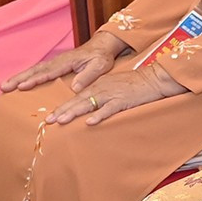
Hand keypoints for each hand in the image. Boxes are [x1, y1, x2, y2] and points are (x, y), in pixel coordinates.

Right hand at [0, 33, 127, 93]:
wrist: (102, 47)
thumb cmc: (101, 57)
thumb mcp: (99, 66)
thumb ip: (87, 76)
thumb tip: (74, 88)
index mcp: (66, 62)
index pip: (48, 72)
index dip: (35, 80)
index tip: (23, 86)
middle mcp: (57, 61)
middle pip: (35, 70)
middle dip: (18, 78)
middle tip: (3, 87)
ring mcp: (54, 63)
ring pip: (33, 70)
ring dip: (18, 78)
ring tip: (4, 86)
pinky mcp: (54, 65)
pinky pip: (37, 71)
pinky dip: (26, 77)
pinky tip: (17, 84)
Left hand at [47, 61, 184, 123]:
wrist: (153, 78)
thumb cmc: (133, 85)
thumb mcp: (112, 87)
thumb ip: (99, 96)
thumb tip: (87, 110)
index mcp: (97, 85)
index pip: (76, 97)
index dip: (62, 107)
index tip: (50, 116)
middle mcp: (101, 88)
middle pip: (78, 100)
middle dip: (62, 110)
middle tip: (48, 120)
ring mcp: (111, 94)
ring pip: (89, 104)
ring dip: (74, 112)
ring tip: (61, 120)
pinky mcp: (123, 100)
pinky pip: (109, 109)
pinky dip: (99, 115)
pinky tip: (90, 122)